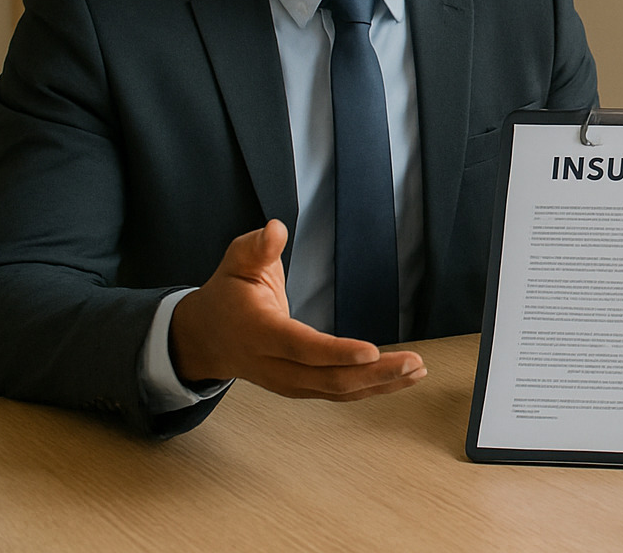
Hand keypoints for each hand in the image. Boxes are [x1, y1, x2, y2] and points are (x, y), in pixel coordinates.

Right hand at [169, 220, 426, 399]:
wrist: (205, 339)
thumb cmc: (227, 295)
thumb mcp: (235, 262)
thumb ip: (257, 247)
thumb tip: (276, 229)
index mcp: (259, 333)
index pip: (300, 347)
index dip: (336, 352)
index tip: (372, 351)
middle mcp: (274, 365)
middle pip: (327, 378)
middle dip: (374, 374)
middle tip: (414, 362)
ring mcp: (287, 382)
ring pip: (336, 391)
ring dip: (380, 384)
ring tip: (417, 370)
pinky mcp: (300, 387)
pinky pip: (338, 393)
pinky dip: (371, 389)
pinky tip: (401, 379)